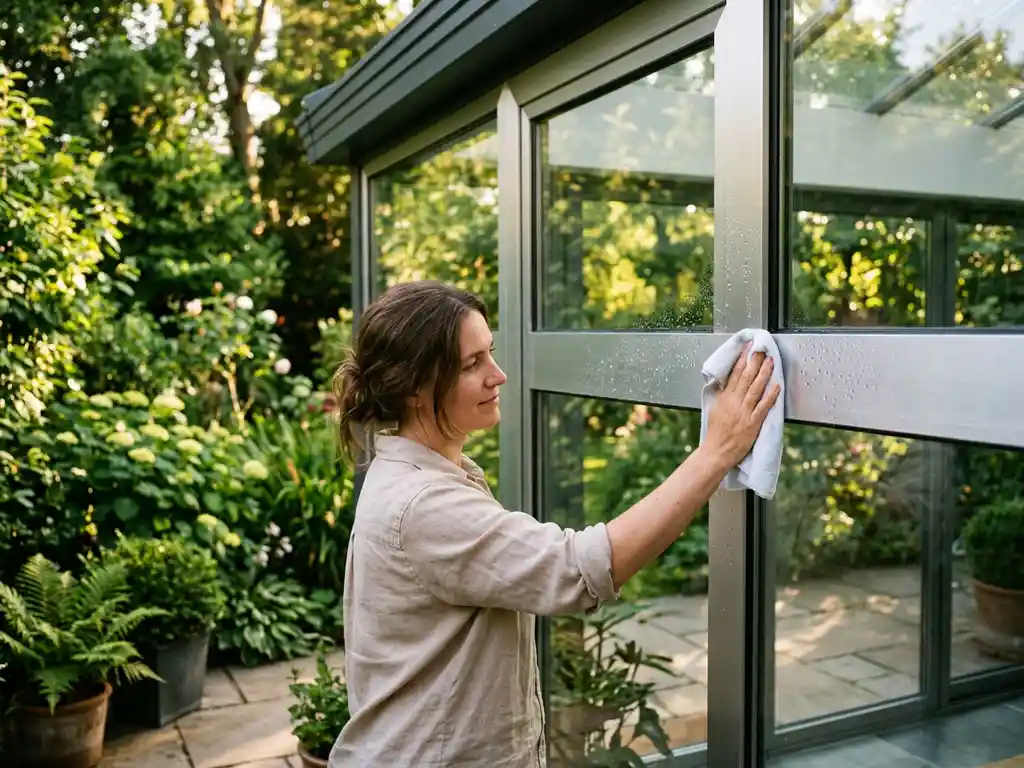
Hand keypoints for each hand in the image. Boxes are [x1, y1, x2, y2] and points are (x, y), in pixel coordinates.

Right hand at [705, 343, 780, 466]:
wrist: (716, 452)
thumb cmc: (716, 433)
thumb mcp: (714, 408)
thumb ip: (722, 394)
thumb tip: (726, 381)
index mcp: (724, 398)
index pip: (734, 373)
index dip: (742, 359)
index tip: (747, 348)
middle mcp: (734, 402)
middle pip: (745, 377)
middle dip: (754, 361)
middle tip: (761, 349)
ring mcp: (744, 412)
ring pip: (755, 388)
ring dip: (763, 373)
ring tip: (770, 361)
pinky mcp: (753, 423)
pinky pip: (763, 406)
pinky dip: (770, 395)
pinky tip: (776, 386)